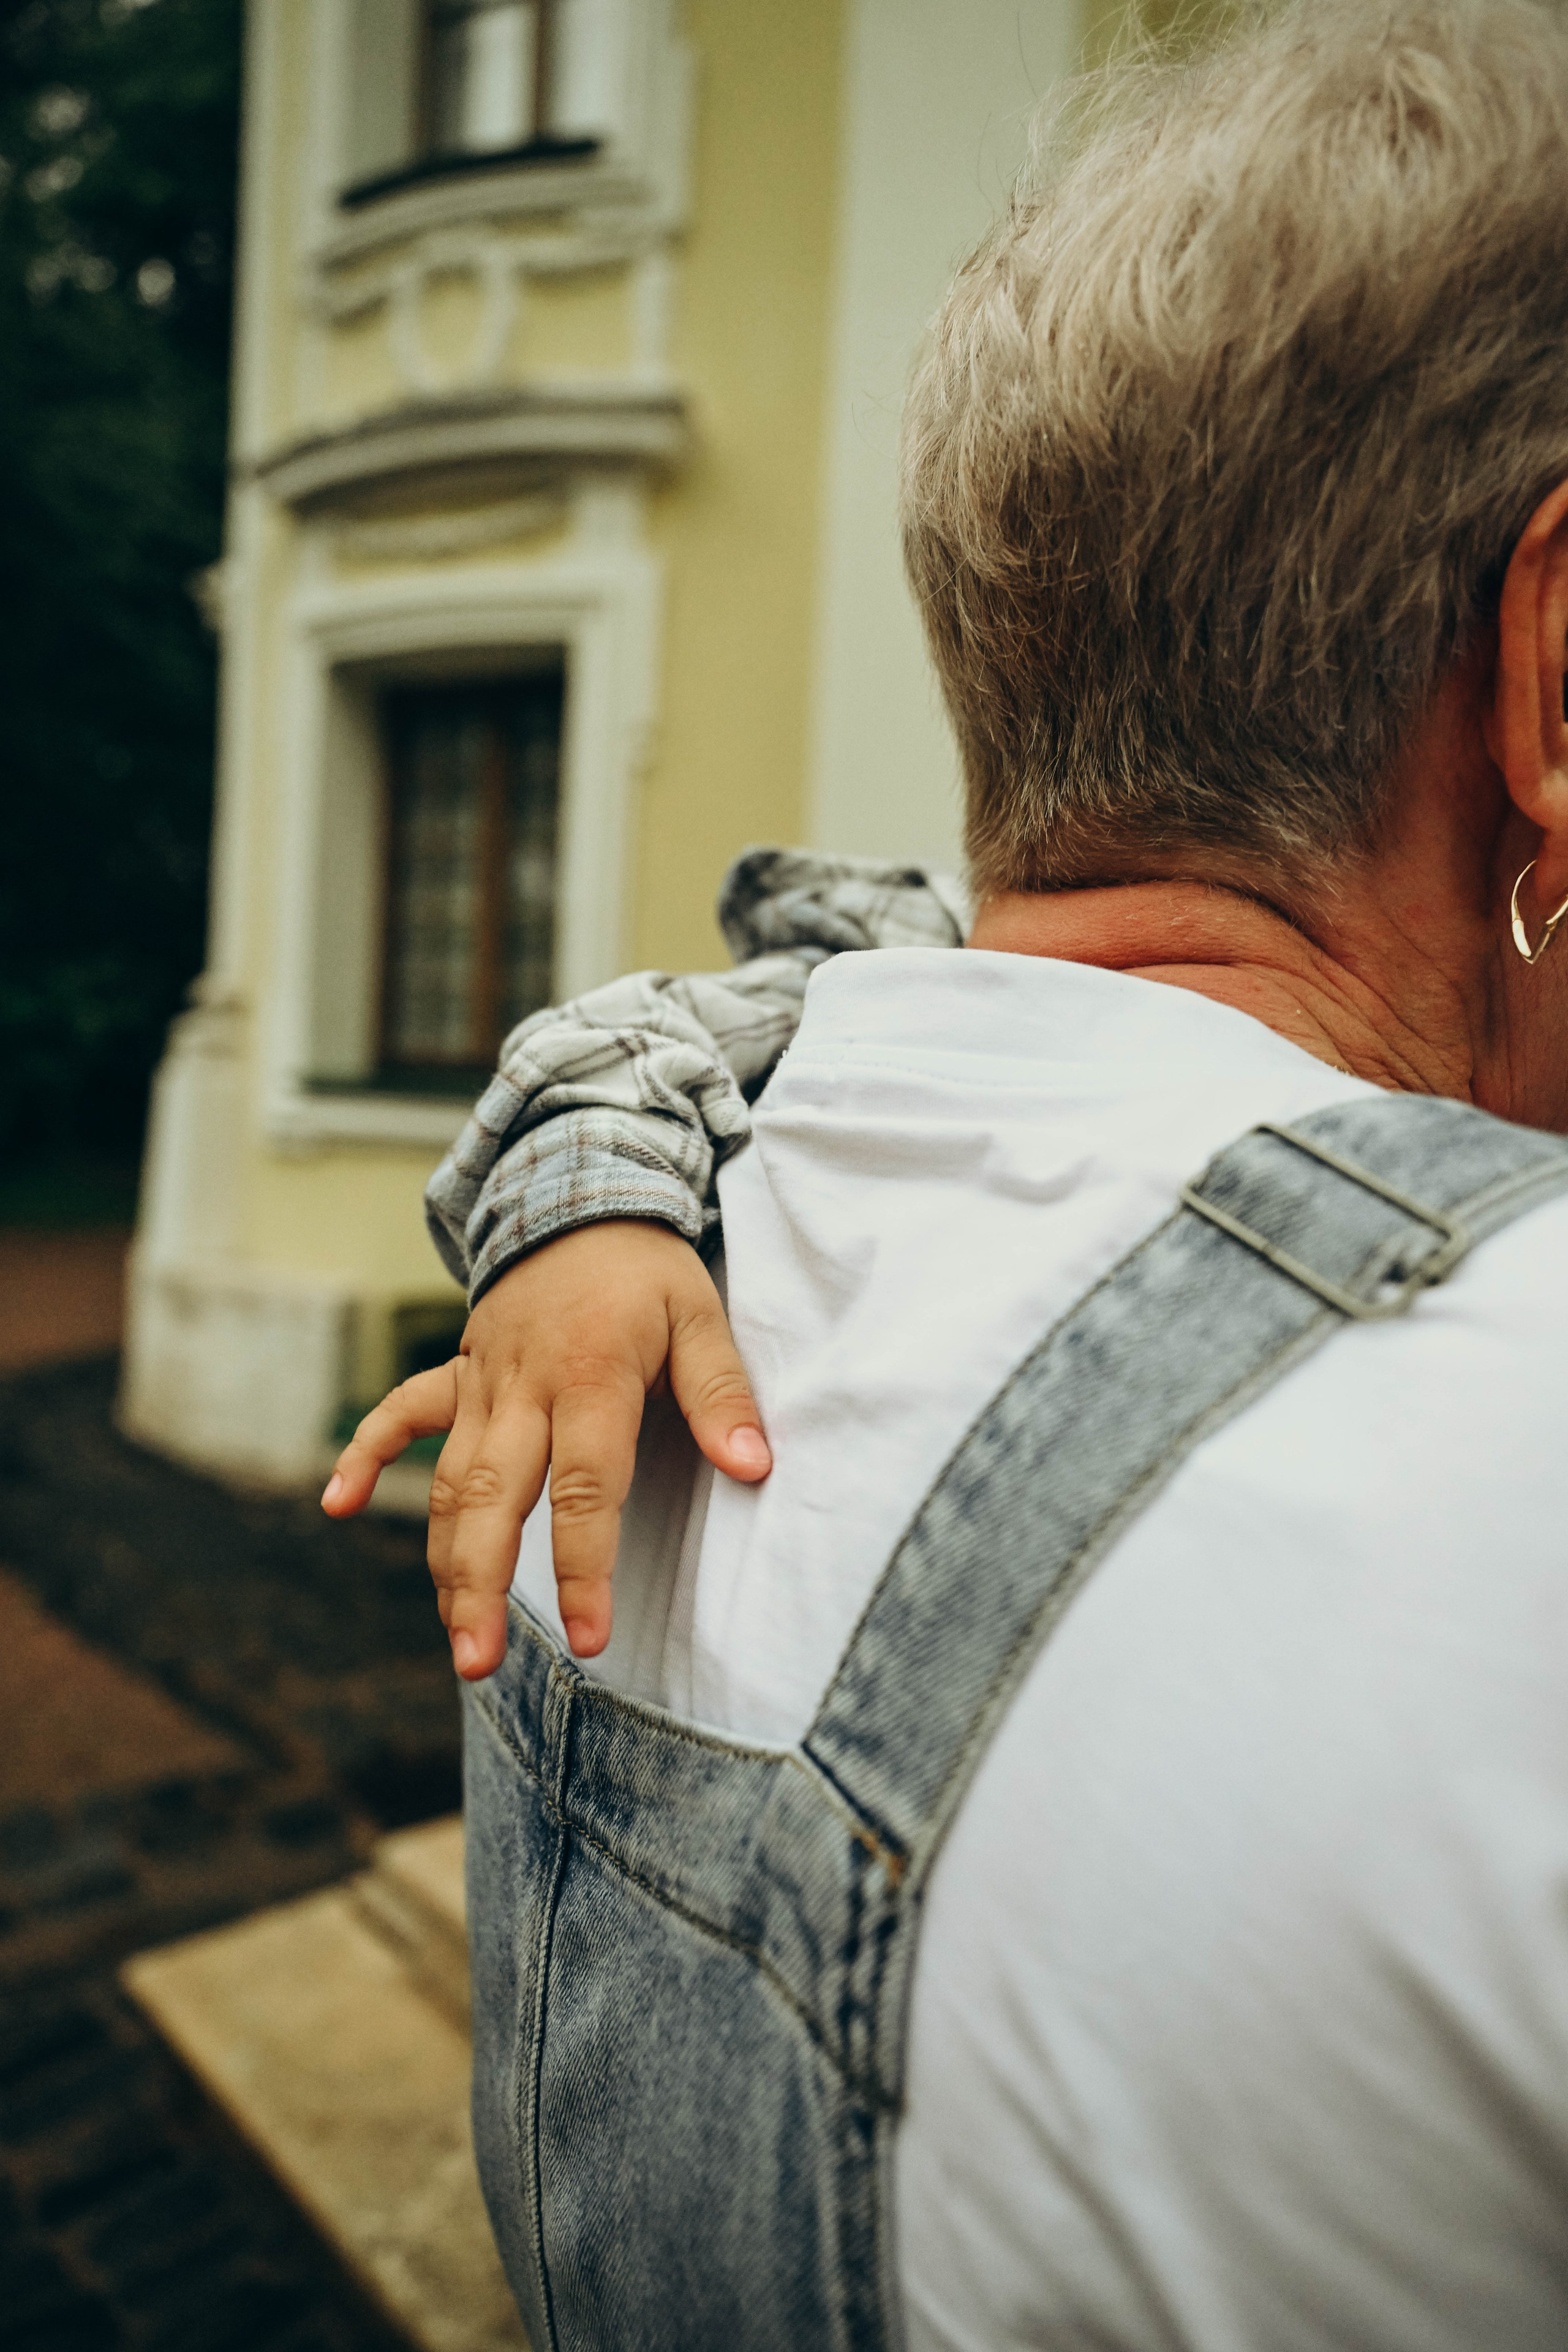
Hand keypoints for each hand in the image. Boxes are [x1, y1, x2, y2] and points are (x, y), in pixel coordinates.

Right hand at [320, 1222, 769, 1678]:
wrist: (582, 1195)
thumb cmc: (649, 1271)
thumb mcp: (701, 1317)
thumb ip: (721, 1394)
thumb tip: (753, 1465)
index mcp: (591, 1376)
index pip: (585, 1489)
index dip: (583, 1568)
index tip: (589, 1637)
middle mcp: (525, 1386)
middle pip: (493, 1498)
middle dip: (480, 1587)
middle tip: (479, 1664)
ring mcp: (483, 1380)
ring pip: (449, 1480)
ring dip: (443, 1560)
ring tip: (453, 1638)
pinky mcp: (459, 1371)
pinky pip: (402, 1412)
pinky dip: (365, 1453)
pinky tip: (337, 1504)